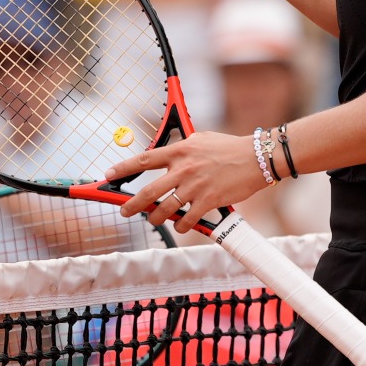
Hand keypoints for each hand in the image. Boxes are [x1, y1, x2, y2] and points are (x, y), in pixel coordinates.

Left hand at [104, 128, 265, 231]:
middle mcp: (183, 169)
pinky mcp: (208, 202)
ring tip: (154, 220)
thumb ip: (183, 147)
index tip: (109, 175)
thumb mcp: (202, 139)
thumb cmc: (229, 148)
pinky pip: (187, 221)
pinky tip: (181, 226)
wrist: (257, 158)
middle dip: (132, 205)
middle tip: (124, 212)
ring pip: (165, 210)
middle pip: (149, 192)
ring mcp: (195, 187)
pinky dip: (181, 226)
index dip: (123, 168)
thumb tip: (168, 154)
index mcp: (180, 151)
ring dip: (156, 218)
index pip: (144, 160)